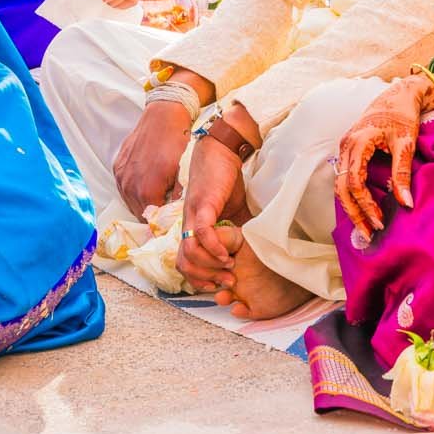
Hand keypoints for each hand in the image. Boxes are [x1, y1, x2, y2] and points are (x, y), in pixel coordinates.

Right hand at [113, 100, 191, 213]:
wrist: (163, 117)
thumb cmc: (177, 143)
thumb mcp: (184, 174)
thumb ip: (179, 200)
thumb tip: (178, 217)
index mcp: (147, 192)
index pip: (152, 221)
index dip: (162, 221)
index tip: (170, 219)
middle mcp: (129, 187)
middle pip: (139, 213)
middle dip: (152, 213)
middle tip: (165, 207)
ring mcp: (120, 177)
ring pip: (130, 201)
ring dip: (141, 201)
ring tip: (157, 193)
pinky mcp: (116, 167)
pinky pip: (123, 187)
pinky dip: (133, 188)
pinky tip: (146, 181)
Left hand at [176, 138, 246, 289]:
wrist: (222, 149)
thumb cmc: (225, 179)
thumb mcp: (233, 212)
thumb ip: (236, 231)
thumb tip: (251, 249)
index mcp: (192, 228)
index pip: (184, 262)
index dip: (199, 278)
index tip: (219, 283)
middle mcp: (187, 224)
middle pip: (182, 263)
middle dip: (204, 278)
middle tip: (226, 281)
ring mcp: (193, 214)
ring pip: (189, 252)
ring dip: (209, 265)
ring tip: (229, 266)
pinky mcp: (203, 204)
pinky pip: (201, 232)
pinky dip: (213, 247)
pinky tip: (227, 252)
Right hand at [334, 77, 426, 235]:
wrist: (400, 94)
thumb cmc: (404, 115)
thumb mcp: (406, 143)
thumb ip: (402, 172)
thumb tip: (405, 204)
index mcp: (358, 141)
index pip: (355, 182)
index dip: (366, 205)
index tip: (380, 222)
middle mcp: (346, 145)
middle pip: (342, 188)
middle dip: (354, 213)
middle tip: (369, 234)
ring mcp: (345, 147)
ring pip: (341, 184)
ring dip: (352, 206)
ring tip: (366, 226)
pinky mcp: (350, 150)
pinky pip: (345, 177)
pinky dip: (352, 195)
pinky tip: (363, 207)